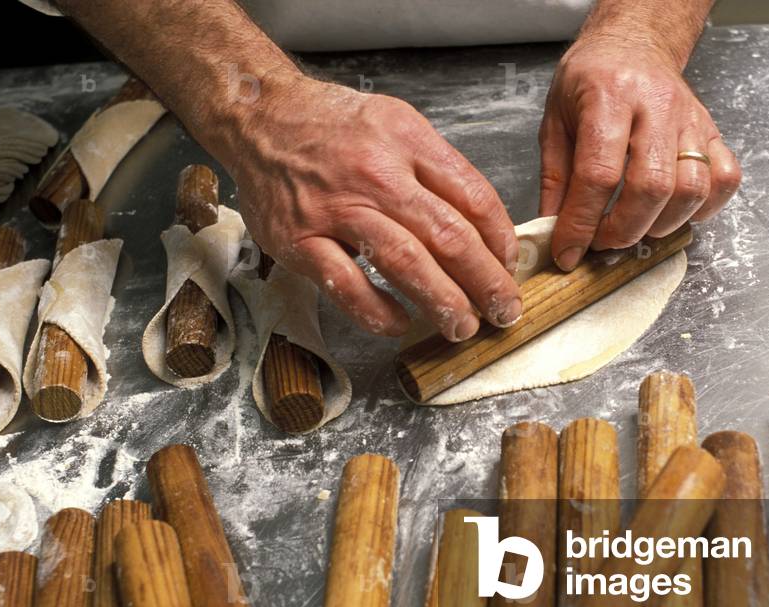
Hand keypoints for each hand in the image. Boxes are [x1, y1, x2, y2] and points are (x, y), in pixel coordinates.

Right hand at [226, 78, 520, 340]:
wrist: (259, 116)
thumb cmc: (330, 125)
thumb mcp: (395, 122)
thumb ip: (435, 169)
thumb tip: (481, 224)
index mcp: (407, 141)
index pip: (473, 195)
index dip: (501, 239)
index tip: (509, 265)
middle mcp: (375, 174)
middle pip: (448, 236)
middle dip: (485, 281)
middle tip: (503, 310)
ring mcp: (336, 209)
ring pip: (404, 262)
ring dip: (442, 301)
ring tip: (464, 326)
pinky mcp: (300, 240)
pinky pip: (347, 285)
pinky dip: (377, 311)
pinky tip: (400, 324)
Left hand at [538, 35, 741, 270]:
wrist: (633, 44)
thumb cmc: (590, 81)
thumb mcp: (555, 122)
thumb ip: (555, 179)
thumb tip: (552, 230)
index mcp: (609, 97)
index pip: (598, 173)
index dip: (581, 223)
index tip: (568, 251)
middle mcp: (656, 106)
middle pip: (652, 185)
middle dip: (624, 229)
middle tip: (602, 242)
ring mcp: (690, 119)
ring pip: (692, 188)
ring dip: (661, 224)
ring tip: (634, 228)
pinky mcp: (712, 131)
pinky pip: (724, 179)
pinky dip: (703, 208)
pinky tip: (673, 212)